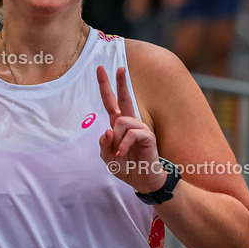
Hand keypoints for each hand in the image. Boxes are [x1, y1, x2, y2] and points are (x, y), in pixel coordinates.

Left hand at [97, 65, 165, 193]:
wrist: (143, 180)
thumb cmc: (127, 167)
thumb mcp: (108, 158)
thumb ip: (104, 144)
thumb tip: (108, 130)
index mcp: (119, 125)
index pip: (111, 103)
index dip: (105, 87)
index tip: (100, 69)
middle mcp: (130, 123)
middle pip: (124, 98)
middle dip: (120, 83)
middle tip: (119, 67)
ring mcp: (141, 128)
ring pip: (122, 122)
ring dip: (117, 140)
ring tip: (120, 154)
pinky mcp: (148, 136)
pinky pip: (131, 134)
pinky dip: (123, 146)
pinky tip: (122, 155)